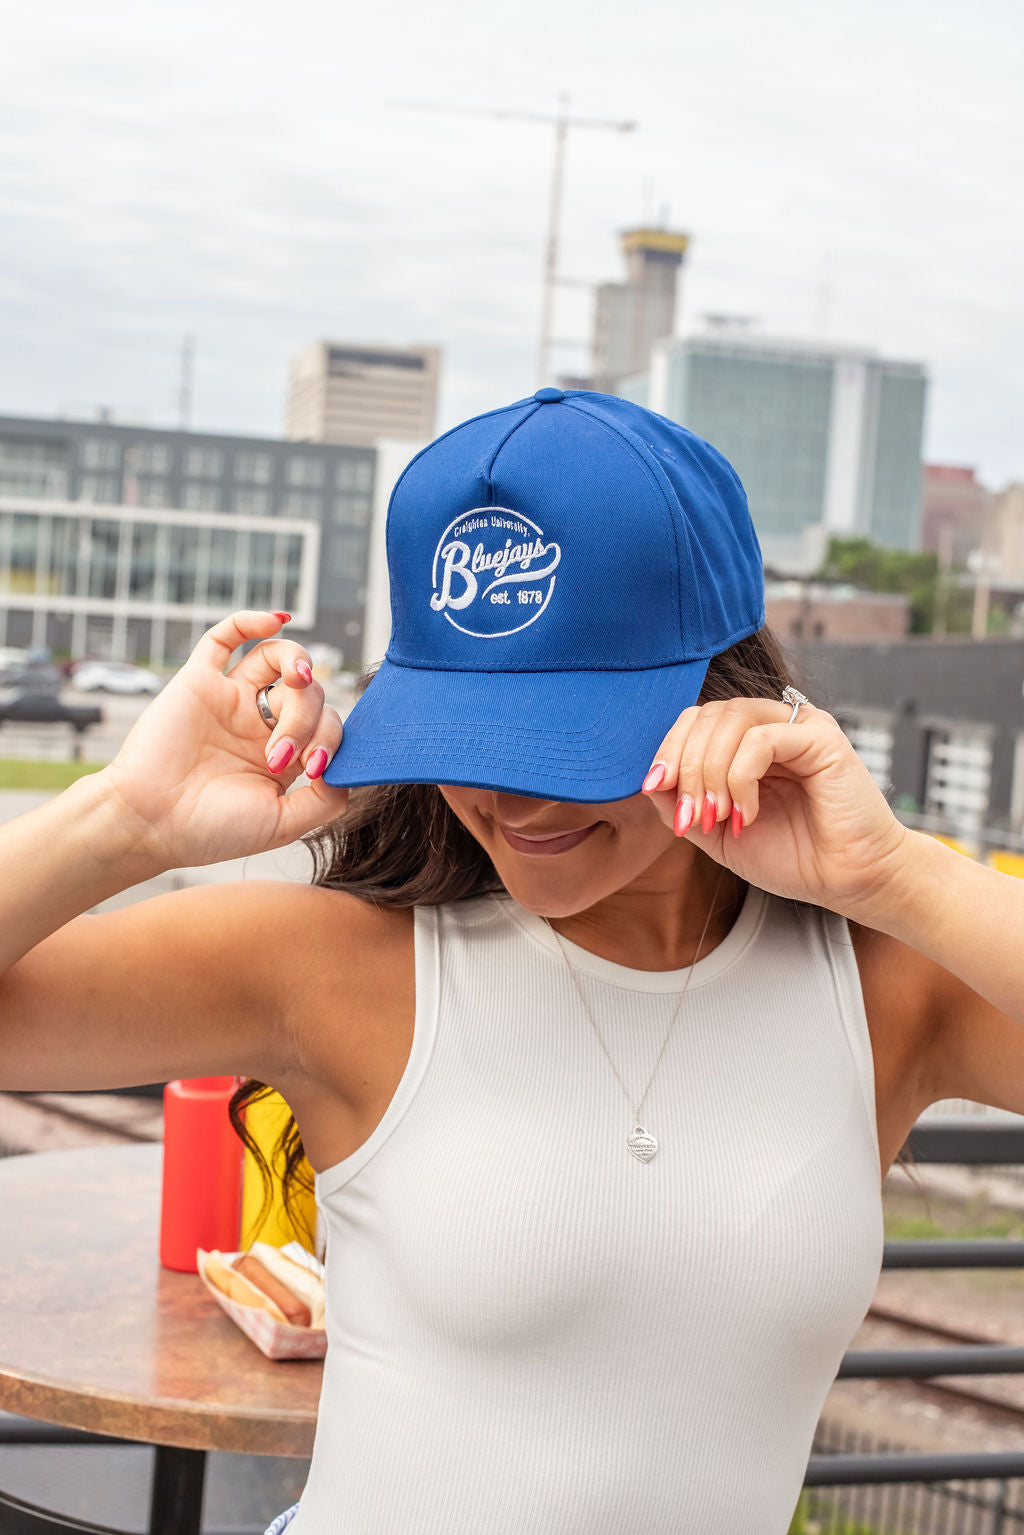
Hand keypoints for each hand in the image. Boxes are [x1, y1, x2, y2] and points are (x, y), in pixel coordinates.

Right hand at [100, 612, 349, 869]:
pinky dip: (251, 621)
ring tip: (299, 680)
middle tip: (280, 757)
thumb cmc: (209, 830)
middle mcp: (260, 724)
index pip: (327, 726)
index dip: (330, 741)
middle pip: (309, 695)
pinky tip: (276, 620)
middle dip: (306, 722)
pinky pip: (225, 638)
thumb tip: (345, 770)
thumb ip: (324, 802)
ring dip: (299, 663)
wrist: (149, 824)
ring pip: (279, 659)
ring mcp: (231, 699)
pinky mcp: (199, 681)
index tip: (312, 771)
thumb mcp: (282, 825)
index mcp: (283, 756)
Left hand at [642, 697, 908, 922]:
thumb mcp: (717, 833)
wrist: (848, 882)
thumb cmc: (793, 857)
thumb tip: (651, 780)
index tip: (655, 788)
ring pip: (731, 720)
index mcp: (747, 743)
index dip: (669, 749)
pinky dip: (740, 778)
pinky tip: (747, 814)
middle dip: (686, 765)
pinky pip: (761, 739)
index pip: (696, 720)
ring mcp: (798, 726)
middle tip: (692, 815)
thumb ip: (683, 804)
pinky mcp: (821, 737)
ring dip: (710, 772)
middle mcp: (772, 725)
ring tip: (718, 816)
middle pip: (708, 714)